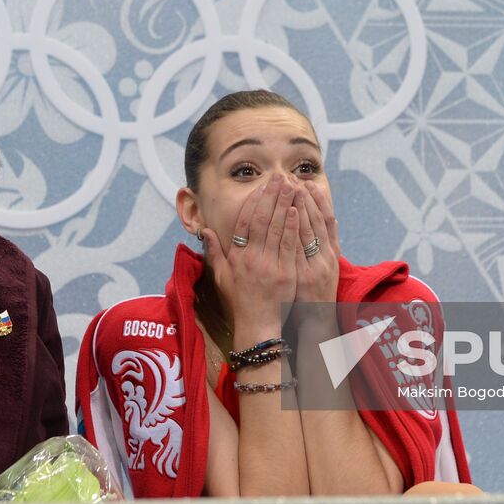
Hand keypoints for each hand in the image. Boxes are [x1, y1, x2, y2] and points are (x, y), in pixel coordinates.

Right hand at [200, 174, 300, 335]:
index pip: (245, 222)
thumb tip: (205, 231)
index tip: (261, 185)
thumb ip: (213, 252)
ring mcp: (269, 265)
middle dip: (271, 195)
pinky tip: (297, 210)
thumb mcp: (222, 277)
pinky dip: (292, 226)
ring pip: (277, 228)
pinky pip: (289, 245)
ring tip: (291, 185)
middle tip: (280, 176)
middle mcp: (251, 258)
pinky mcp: (286, 274)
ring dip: (284, 204)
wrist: (259, 326)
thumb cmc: (240, 302)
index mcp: (237, 257)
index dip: (253, 201)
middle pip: (262, 220)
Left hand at [294, 180, 339, 303]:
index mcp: (332, 254)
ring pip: (310, 229)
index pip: (326, 220)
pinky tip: (289, 213)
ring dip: (301, 206)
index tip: (306, 183)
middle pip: (317, 220)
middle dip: (306, 198)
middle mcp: (327, 257)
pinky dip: (295, 228)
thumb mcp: (327, 269)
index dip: (318, 201)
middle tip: (294, 178)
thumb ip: (326, 245)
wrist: (316, 323)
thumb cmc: (316, 296)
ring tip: (291, 187)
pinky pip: (298, 247)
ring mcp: (317, 265)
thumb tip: (327, 220)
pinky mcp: (306, 275)